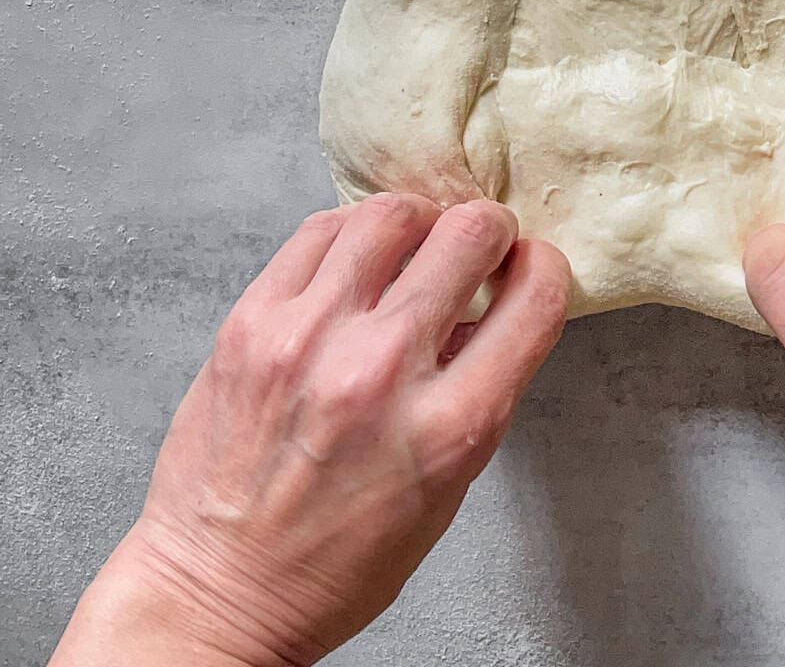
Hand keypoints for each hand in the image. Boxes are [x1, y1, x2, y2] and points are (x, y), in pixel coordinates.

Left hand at [52, 195, 569, 666]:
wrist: (219, 592)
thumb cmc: (336, 560)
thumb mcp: (446, 490)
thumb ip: (480, 389)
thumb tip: (494, 301)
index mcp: (450, 428)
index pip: (535, 298)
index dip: (545, 267)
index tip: (530, 267)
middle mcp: (382, 371)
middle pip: (468, 234)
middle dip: (487, 230)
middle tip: (478, 245)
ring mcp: (309, 338)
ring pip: (391, 213)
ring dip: (420, 220)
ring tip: (416, 243)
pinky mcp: (251, 320)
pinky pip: (319, 229)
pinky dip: (352, 231)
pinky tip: (358, 255)